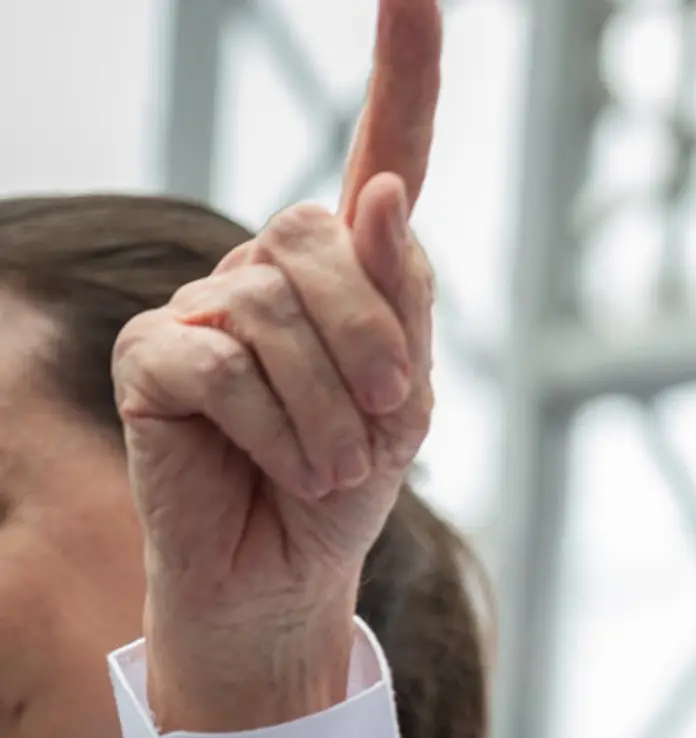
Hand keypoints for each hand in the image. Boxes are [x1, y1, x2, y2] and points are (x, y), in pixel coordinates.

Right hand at [113, 0, 441, 731]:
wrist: (287, 572)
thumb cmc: (352, 481)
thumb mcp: (407, 399)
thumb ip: (401, 300)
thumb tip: (374, 193)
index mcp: (353, 266)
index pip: (386, 150)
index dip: (403, 72)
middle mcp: (273, 265)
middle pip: (324, 234)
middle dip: (373, 336)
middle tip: (389, 418)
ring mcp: (205, 303)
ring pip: (275, 307)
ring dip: (330, 405)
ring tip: (333, 464)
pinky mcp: (154, 354)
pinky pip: (221, 363)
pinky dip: (274, 427)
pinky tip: (281, 464)